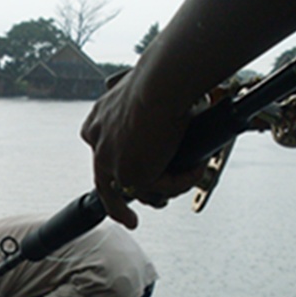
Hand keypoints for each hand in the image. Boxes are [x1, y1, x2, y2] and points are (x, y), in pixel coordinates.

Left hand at [82, 71, 202, 227]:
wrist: (162, 80)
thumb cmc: (160, 77)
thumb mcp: (149, 95)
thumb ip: (152, 112)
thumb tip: (178, 115)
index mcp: (98, 121)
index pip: (102, 153)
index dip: (115, 168)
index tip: (124, 178)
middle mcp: (98, 142)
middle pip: (107, 183)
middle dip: (117, 206)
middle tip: (130, 219)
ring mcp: (111, 161)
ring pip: (138, 190)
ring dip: (167, 187)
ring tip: (191, 174)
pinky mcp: (130, 175)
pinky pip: (161, 188)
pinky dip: (182, 181)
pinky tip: (197, 168)